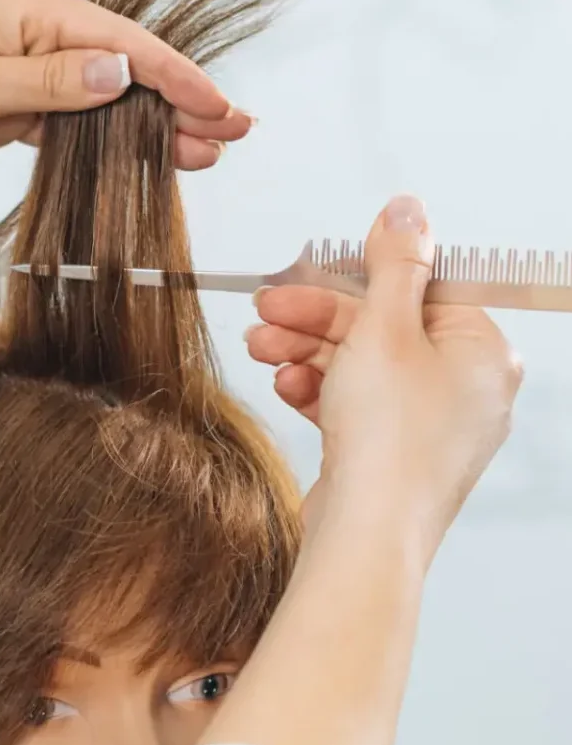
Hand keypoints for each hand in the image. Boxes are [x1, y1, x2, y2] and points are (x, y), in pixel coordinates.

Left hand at [0, 0, 251, 171]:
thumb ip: (51, 85)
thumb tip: (123, 73)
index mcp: (29, 11)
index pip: (123, 44)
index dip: (179, 79)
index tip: (223, 110)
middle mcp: (28, 34)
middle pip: (120, 69)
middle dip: (175, 103)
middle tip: (230, 137)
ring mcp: (13, 70)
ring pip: (94, 100)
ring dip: (142, 128)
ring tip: (197, 158)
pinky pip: (60, 123)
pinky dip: (97, 141)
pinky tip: (131, 161)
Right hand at [243, 195, 522, 554]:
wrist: (367, 534)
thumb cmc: (389, 443)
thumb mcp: (385, 330)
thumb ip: (393, 264)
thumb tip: (407, 210)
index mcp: (482, 352)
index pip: (420, 290)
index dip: (356, 280)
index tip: (309, 272)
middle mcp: (464, 388)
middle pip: (383, 328)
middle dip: (316, 318)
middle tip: (267, 306)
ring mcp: (428, 426)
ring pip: (361, 367)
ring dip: (306, 351)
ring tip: (261, 348)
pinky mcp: (392, 455)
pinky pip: (354, 405)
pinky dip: (318, 390)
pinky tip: (287, 386)